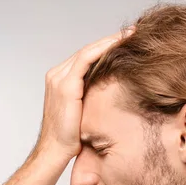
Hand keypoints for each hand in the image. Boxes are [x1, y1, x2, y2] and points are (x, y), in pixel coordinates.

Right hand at [35, 27, 134, 159]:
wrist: (54, 152)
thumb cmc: (69, 138)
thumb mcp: (81, 113)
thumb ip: (89, 98)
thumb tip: (110, 95)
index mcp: (59, 80)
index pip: (84, 57)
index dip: (104, 47)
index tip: (124, 42)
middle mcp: (56, 76)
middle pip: (87, 51)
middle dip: (110, 40)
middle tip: (131, 33)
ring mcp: (59, 79)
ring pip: (88, 51)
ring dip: (110, 41)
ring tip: (129, 35)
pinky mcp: (66, 86)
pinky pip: (86, 59)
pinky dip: (103, 49)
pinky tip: (118, 45)